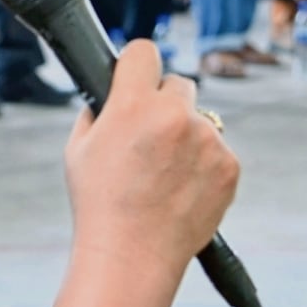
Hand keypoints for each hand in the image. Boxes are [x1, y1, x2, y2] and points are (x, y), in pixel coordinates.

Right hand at [64, 40, 238, 275]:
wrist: (132, 255)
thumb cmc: (99, 203)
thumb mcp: (77, 148)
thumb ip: (96, 112)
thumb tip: (110, 96)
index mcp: (131, 105)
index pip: (144, 51)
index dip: (136, 62)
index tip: (135, 73)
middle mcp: (173, 115)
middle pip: (178, 83)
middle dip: (163, 101)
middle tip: (148, 132)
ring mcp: (207, 141)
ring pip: (199, 119)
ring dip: (185, 134)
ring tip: (163, 172)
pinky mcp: (229, 167)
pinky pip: (216, 149)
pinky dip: (202, 162)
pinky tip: (180, 187)